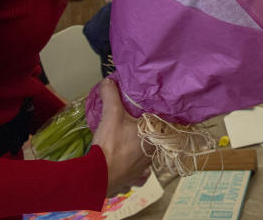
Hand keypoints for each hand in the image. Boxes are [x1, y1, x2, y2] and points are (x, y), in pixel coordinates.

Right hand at [91, 78, 151, 195]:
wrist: (97, 178)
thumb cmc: (110, 146)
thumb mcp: (111, 115)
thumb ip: (111, 96)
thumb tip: (108, 81)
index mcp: (154, 137)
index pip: (165, 126)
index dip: (160, 120)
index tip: (153, 114)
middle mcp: (152, 155)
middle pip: (154, 142)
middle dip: (148, 135)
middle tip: (137, 127)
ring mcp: (143, 170)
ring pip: (147, 158)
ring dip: (141, 153)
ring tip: (131, 145)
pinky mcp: (133, 181)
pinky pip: (137, 174)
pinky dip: (133, 170)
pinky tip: (126, 165)